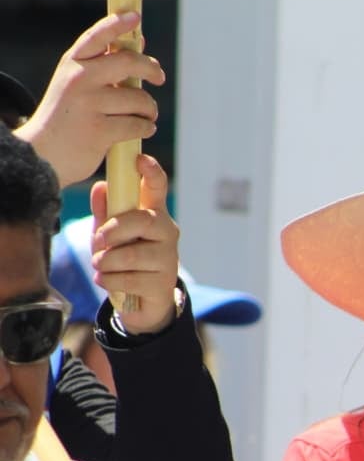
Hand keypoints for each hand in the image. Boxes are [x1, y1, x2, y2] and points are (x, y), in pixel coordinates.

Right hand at [13, 13, 164, 186]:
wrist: (43, 153)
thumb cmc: (66, 116)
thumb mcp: (77, 83)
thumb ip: (105, 64)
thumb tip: (139, 41)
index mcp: (73, 64)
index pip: (97, 37)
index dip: (118, 24)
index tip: (135, 18)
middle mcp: (79, 79)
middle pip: (129, 63)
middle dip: (151, 69)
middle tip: (159, 77)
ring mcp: (89, 105)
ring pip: (139, 99)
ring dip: (150, 109)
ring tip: (146, 115)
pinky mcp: (100, 130)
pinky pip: (138, 124)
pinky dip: (146, 128)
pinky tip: (143, 129)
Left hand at [88, 153, 179, 333]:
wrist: (143, 301)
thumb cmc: (126, 259)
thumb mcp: (111, 234)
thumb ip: (105, 212)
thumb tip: (99, 187)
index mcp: (154, 215)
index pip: (157, 189)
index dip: (151, 173)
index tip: (142, 159)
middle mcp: (167, 233)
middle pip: (141, 221)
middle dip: (112, 232)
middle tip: (97, 242)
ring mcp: (168, 259)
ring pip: (129, 255)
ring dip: (105, 262)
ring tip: (100, 266)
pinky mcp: (163, 284)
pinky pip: (127, 279)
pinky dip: (108, 281)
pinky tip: (107, 281)